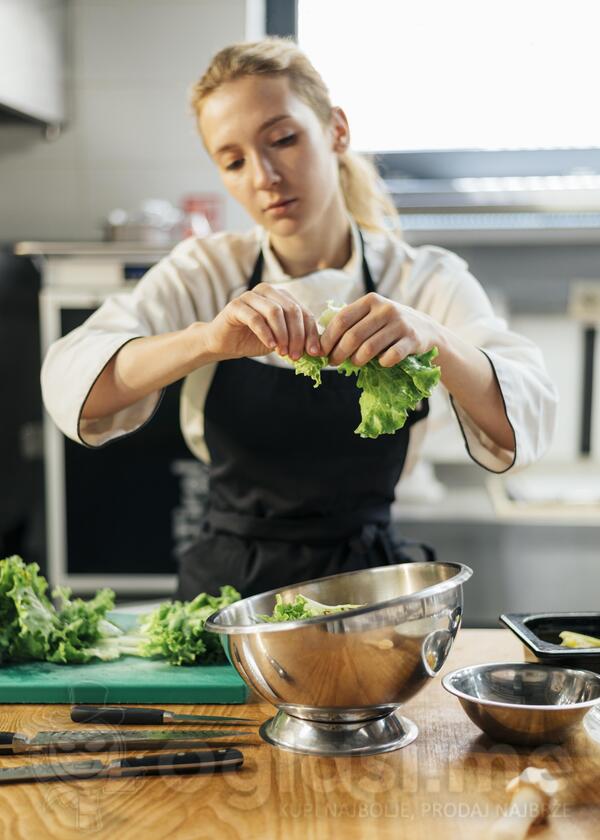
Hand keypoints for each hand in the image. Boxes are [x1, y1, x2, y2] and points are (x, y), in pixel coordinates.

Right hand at [204, 282, 321, 360]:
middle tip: (296, 355)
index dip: (311, 333)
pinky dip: (266, 334)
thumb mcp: (280, 340)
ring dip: (283, 335)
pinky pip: (256, 318)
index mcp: (280, 296)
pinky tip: (270, 346)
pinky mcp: (236, 305)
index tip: (314, 352)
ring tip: (283, 352)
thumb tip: (318, 349)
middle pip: (291, 310)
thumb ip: (296, 339)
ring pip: (275, 312)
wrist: (224, 343)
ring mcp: (250, 296)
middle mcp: (267, 291)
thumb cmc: (253, 340)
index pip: (303, 312)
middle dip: (298, 335)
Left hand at [320, 292, 443, 366]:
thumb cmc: (389, 326)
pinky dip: (381, 363)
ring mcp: (400, 324)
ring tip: (354, 363)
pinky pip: (389, 357)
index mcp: (371, 301)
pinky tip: (380, 363)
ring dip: (356, 361)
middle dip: (338, 353)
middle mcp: (385, 309)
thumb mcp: (371, 315)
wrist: (426, 329)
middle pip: (353, 336)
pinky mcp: (412, 339)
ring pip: (368, 349)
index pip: (342, 319)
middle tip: (332, 363)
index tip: (320, 352)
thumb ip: (350, 323)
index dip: (327, 338)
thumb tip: (320, 343)